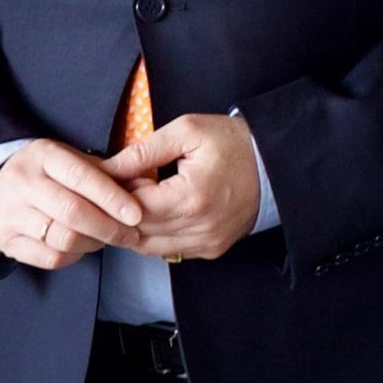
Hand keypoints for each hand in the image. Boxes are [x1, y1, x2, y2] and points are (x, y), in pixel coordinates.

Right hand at [0, 140, 148, 271]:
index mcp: (43, 155)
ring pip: (63, 238)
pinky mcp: (6, 239)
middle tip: (129, 235)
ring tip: (105, 239)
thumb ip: (107, 174)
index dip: (112, 198)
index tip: (135, 215)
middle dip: (109, 228)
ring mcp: (10, 212)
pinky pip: (50, 258)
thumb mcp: (73, 161)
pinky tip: (81, 247)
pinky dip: (74, 256)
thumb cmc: (48, 173)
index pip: (82, 178)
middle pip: (73, 213)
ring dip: (93, 243)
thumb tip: (145, 187)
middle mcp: (22, 182)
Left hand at [107, 112, 262, 261]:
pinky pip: (169, 251)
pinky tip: (159, 211)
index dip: (117, 193)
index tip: (114, 175)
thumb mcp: (186, 132)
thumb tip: (108, 168)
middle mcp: (199, 229)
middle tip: (122, 186)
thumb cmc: (232, 143)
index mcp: (191, 198)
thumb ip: (142, 152)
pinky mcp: (212, 250)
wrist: (275, 163)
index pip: (133, 209)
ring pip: (149, 248)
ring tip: (139, 198)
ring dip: (136, 226)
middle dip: (122, 211)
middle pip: (137, 232)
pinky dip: (156, 235)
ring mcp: (207, 243)